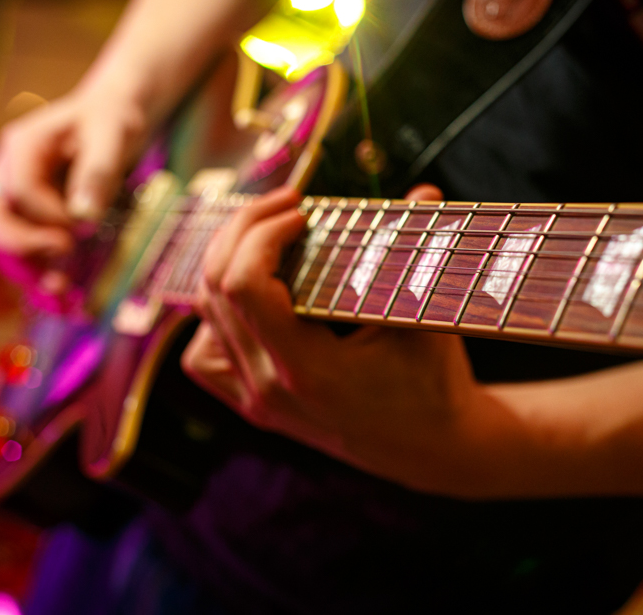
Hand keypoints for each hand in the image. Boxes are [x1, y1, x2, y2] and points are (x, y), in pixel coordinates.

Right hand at [0, 83, 147, 306]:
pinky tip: (66, 291)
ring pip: (0, 238)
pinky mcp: (30, 215)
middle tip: (61, 264)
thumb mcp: (113, 136)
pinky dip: (41, 269)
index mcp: (22, 146)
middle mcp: (7, 170)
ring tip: (62, 293)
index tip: (84, 227)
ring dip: (27, 268)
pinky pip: (23, 246)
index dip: (48, 216)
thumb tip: (82, 218)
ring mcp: (14, 194)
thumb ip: (97, 173)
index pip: (19, 191)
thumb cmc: (114, 119)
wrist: (115, 117)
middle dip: (19, 248)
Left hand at [182, 185, 484, 490]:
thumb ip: (422, 255)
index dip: (263, 233)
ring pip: (205, 317)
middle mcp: (268, 389)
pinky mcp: (255, 405)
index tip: (303, 212)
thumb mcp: (431, 322)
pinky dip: (216, 314)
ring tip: (269, 235)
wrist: (432, 451)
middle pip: (216, 289)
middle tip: (286, 204)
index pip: (246, 286)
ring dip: (227, 262)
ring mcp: (256, 401)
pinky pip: (206, 355)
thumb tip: (426, 191)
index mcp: (308, 370)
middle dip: (245, 230)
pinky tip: (252, 294)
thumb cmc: (436, 387)